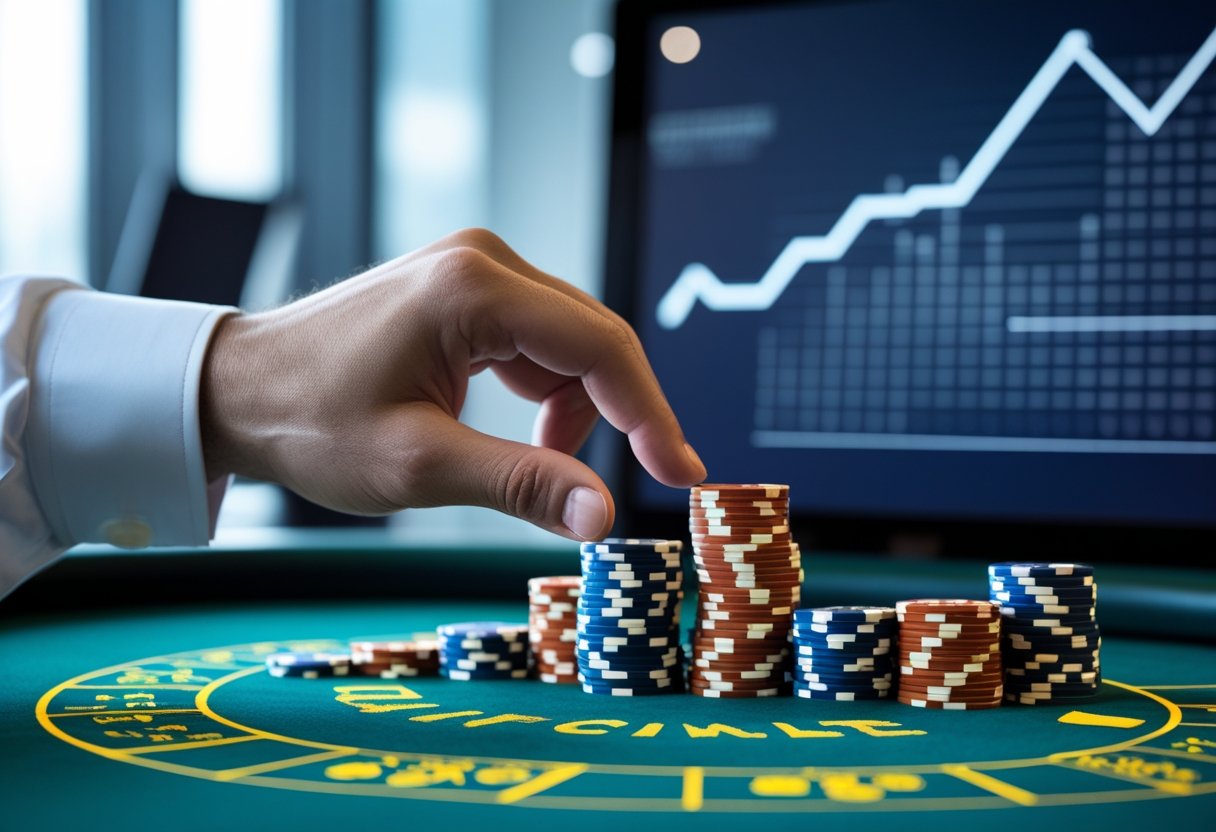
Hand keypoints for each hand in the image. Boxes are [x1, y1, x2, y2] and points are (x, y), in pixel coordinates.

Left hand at [200, 228, 705, 539]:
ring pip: (570, 344)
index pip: (600, 348)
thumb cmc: (310, 422)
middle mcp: (484, 262)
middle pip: (593, 340)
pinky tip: (524, 437)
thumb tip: (603, 518)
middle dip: (620, 416)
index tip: (684, 473)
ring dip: (577, 411)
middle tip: (637, 487)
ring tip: (546, 471)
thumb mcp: (420, 466)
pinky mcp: (464, 290)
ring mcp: (474, 270)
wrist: (235, 389)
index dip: (651, 415)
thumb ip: (522, 486)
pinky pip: (537, 342)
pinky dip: (548, 394)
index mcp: (474, 290)